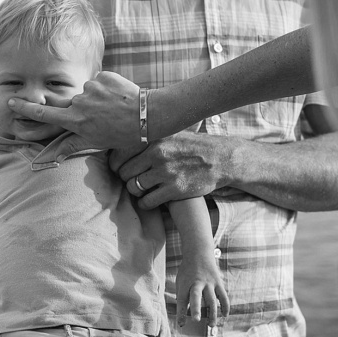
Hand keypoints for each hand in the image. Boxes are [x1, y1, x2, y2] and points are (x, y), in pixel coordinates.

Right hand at [7, 71, 141, 148]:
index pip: (44, 113)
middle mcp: (79, 103)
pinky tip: (120, 98)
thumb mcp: (97, 143)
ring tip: (115, 109)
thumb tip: (53, 158)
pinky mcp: (103, 76)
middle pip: (68, 101)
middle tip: (100, 113)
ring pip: (88, 92)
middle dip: (79, 107)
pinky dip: (107, 89)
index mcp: (75, 121)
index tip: (11, 100)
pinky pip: (100, 82)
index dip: (26, 108)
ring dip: (97, 99)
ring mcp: (91, 88)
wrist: (148, 115)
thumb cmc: (123, 135)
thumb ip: (72, 145)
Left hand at [110, 132, 237, 208]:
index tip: (119, 168)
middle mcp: (157, 154)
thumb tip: (123, 137)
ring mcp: (166, 172)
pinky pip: (147, 201)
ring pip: (133, 187)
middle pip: (124, 173)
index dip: (116, 164)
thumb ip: (149, 136)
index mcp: (154, 139)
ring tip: (143, 189)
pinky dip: (145, 203)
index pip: (119, 154)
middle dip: (127, 178)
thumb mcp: (171, 133)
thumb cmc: (193, 146)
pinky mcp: (175, 189)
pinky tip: (150, 199)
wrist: (221, 159)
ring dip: (135, 191)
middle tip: (134, 180)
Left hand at [175, 244, 229, 327]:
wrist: (198, 253)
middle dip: (196, 308)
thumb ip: (182, 299)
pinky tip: (225, 315)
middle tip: (196, 320)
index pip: (181, 300)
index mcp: (185, 284)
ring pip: (212, 300)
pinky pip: (223, 296)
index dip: (181, 312)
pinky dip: (225, 306)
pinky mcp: (218, 282)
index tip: (181, 324)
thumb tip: (181, 319)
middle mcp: (197, 283)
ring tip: (211, 325)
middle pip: (196, 296)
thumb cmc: (187, 272)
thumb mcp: (180, 282)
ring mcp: (209, 283)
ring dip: (212, 313)